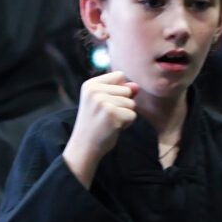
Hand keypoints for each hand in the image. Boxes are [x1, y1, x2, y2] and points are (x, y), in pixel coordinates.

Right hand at [61, 71, 138, 185]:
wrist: (84, 146)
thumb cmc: (95, 123)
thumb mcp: (103, 101)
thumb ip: (121, 91)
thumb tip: (136, 87)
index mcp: (90, 84)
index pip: (119, 75)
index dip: (118, 90)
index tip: (104, 103)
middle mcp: (95, 91)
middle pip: (127, 90)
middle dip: (122, 104)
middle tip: (105, 115)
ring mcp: (103, 102)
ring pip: (131, 103)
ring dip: (125, 114)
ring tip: (108, 121)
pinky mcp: (112, 115)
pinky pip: (132, 115)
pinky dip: (127, 123)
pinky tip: (113, 128)